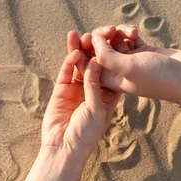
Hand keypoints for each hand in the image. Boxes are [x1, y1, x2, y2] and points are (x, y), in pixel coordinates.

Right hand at [39, 30, 119, 158]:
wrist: (64, 149)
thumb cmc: (86, 134)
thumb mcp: (96, 108)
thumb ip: (95, 84)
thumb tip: (98, 60)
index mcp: (107, 96)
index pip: (112, 72)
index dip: (114, 56)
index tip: (118, 40)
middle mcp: (92, 90)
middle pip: (95, 64)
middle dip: (97, 49)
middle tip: (100, 32)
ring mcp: (76, 88)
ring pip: (80, 65)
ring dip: (81, 50)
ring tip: (82, 34)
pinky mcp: (62, 89)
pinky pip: (66, 71)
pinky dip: (69, 61)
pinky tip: (74, 49)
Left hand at [83, 25, 180, 119]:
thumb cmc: (158, 77)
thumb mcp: (128, 67)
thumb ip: (107, 55)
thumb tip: (93, 39)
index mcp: (111, 81)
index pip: (88, 65)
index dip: (82, 51)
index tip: (82, 37)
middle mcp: (119, 71)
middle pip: (99, 51)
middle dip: (101, 38)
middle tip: (110, 30)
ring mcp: (131, 61)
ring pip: (114, 41)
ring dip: (118, 32)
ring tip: (129, 32)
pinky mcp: (142, 51)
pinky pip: (127, 37)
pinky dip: (128, 32)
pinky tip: (135, 31)